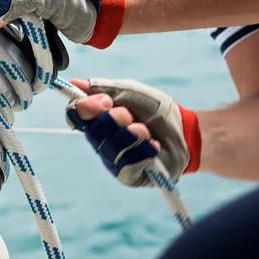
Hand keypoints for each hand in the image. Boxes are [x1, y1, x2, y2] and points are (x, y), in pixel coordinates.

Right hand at [66, 78, 201, 186]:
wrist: (185, 131)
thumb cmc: (156, 109)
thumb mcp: (128, 91)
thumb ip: (101, 88)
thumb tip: (73, 82)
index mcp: (96, 119)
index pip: (75, 115)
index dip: (86, 108)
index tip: (106, 101)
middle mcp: (100, 140)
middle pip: (92, 132)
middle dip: (115, 119)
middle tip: (132, 115)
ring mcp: (112, 159)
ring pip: (110, 148)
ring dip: (132, 134)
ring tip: (147, 131)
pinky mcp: (126, 175)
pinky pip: (126, 163)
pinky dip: (143, 150)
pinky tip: (153, 146)